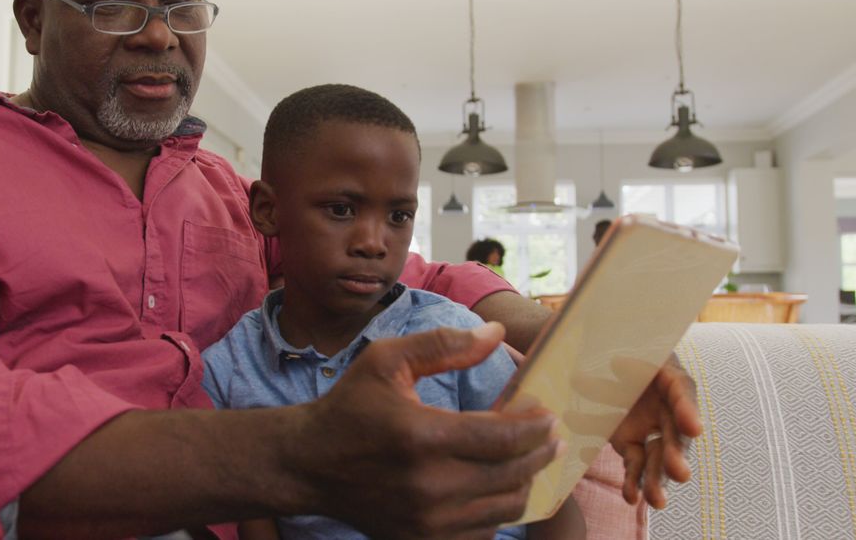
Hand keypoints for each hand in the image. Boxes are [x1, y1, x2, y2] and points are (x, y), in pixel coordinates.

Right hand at [290, 322, 560, 539]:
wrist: (307, 464)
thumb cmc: (349, 407)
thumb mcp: (387, 360)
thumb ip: (443, 344)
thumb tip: (497, 334)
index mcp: (423, 436)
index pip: (505, 437)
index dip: (535, 425)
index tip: (545, 413)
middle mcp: (430, 485)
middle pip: (513, 474)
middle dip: (539, 452)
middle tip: (548, 435)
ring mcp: (428, 520)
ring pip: (505, 507)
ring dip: (523, 481)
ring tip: (525, 459)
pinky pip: (482, 531)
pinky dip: (497, 509)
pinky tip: (494, 486)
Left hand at [609, 353, 701, 508]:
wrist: (615, 360)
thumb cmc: (632, 352)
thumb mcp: (632, 349)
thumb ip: (625, 359)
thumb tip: (616, 363)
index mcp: (673, 381)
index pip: (683, 394)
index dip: (688, 411)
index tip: (694, 429)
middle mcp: (670, 412)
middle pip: (676, 437)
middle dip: (677, 456)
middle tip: (680, 473)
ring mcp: (653, 432)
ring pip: (658, 460)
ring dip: (656, 480)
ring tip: (656, 501)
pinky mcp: (633, 445)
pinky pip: (634, 465)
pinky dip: (632, 482)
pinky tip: (631, 497)